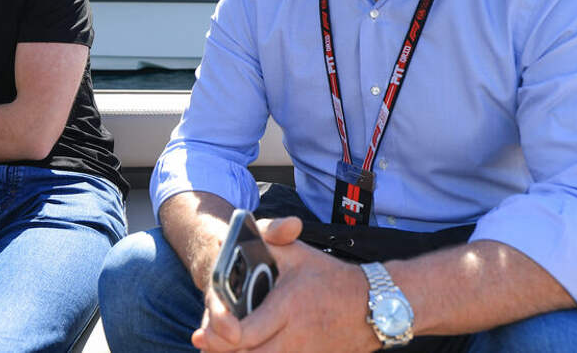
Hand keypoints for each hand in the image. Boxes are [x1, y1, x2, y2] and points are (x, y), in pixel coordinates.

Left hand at [192, 217, 380, 352]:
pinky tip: (244, 350)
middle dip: (220, 350)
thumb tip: (233, 236)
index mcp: (287, 307)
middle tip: (203, 339)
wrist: (373, 305)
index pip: (244, 333)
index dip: (221, 333)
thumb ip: (267, 240)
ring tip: (219, 345)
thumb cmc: (330, 277)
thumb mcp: (297, 252)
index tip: (206, 327)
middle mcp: (293, 336)